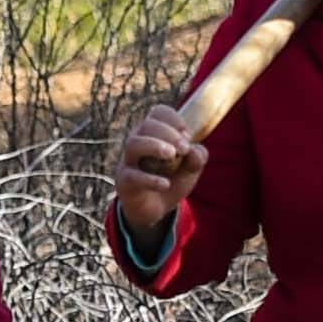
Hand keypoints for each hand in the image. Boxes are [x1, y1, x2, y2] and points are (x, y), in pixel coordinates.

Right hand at [108, 102, 207, 258]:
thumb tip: (193, 150)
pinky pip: (133, 176)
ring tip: (172, 155)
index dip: (175, 120)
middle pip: (147, 125)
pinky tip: (165, 184)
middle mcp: (138, 141)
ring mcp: (129, 161)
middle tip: (184, 149)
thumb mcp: (191, 168)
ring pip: (134, 144)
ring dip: (155, 146)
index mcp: (154, 133)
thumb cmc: (172, 179)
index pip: (159, 112)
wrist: (156, 208)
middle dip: (169, 133)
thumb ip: (197, 157)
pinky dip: (150, 179)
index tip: (188, 137)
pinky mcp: (124, 181)